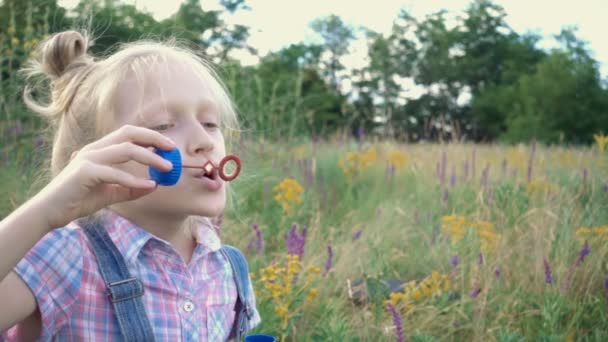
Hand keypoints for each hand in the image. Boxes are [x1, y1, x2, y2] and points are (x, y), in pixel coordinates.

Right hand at [33, 125, 175, 228]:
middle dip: (153, 138)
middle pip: (129, 133)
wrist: (50, 212)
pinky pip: (115, 173)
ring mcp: (88, 158)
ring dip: (150, 157)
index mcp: (100, 150)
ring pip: (126, 150)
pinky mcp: (84, 172)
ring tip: (167, 168)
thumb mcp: (110, 194)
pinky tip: (149, 186)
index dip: (150, 136)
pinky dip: (134, 179)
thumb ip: (129, 189)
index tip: (169, 146)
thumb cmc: (78, 200)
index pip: (128, 134)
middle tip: (173, 149)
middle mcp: (94, 149)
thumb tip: (153, 186)